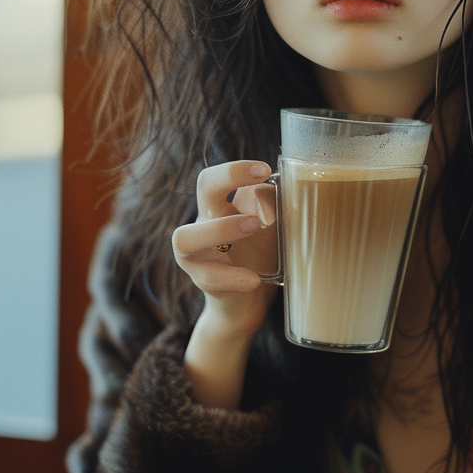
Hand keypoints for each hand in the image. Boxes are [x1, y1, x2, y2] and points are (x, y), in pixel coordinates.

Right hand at [172, 160, 276, 340]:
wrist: (247, 304)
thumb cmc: (259, 257)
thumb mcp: (271, 229)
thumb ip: (275, 209)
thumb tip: (286, 190)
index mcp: (220, 207)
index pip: (218, 177)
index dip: (236, 169)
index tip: (265, 169)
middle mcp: (203, 224)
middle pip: (202, 187)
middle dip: (228, 177)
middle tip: (262, 180)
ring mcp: (197, 255)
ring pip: (186, 237)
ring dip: (220, 227)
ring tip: (253, 226)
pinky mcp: (203, 282)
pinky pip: (210, 276)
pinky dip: (233, 276)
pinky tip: (254, 279)